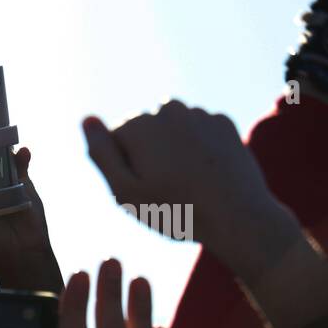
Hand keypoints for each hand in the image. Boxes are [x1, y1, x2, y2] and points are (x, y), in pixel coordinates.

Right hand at [82, 101, 276, 250]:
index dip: (125, 167)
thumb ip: (101, 153)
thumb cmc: (177, 210)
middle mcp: (167, 109)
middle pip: (146, 130)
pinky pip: (201, 130)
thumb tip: (88, 118)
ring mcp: (198, 114)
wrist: (239, 218)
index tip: (144, 190)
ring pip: (174, 128)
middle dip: (150, 152)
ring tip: (189, 181)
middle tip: (166, 188)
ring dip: (175, 147)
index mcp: (138, 124)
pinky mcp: (224, 123)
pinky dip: (201, 146)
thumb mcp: (125, 192)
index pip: (116, 140)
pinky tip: (208, 172)